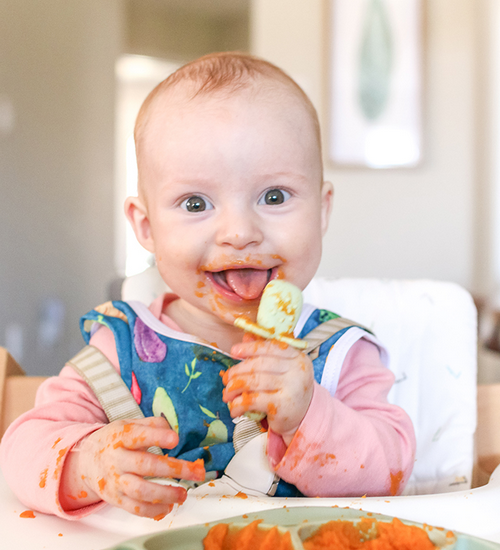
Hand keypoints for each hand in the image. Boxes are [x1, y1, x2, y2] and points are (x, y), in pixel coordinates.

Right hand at [60, 417, 204, 518]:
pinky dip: (154, 510)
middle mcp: (117, 459)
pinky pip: (135, 508)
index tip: (175, 439)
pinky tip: (169, 505)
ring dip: (166, 494)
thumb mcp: (129, 424)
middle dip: (173, 469)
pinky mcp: (116, 499)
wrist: (86, 460)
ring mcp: (115, 481)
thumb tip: (173, 430)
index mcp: (121, 437)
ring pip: (140, 491)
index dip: (157, 437)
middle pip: (145, 466)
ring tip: (184, 493)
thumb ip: (152, 424)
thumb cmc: (115, 440)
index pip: (138, 435)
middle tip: (195, 471)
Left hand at [223, 334, 313, 444]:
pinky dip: (239, 404)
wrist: (305, 417)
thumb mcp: (282, 369)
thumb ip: (265, 353)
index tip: (233, 351)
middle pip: (259, 364)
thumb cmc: (289, 389)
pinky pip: (253, 400)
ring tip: (227, 394)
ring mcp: (292, 388)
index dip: (250, 348)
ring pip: (254, 382)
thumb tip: (246, 336)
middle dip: (238, 371)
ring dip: (235, 388)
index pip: (271, 347)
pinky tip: (234, 408)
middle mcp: (297, 370)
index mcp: (298, 357)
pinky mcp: (283, 406)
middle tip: (226, 379)